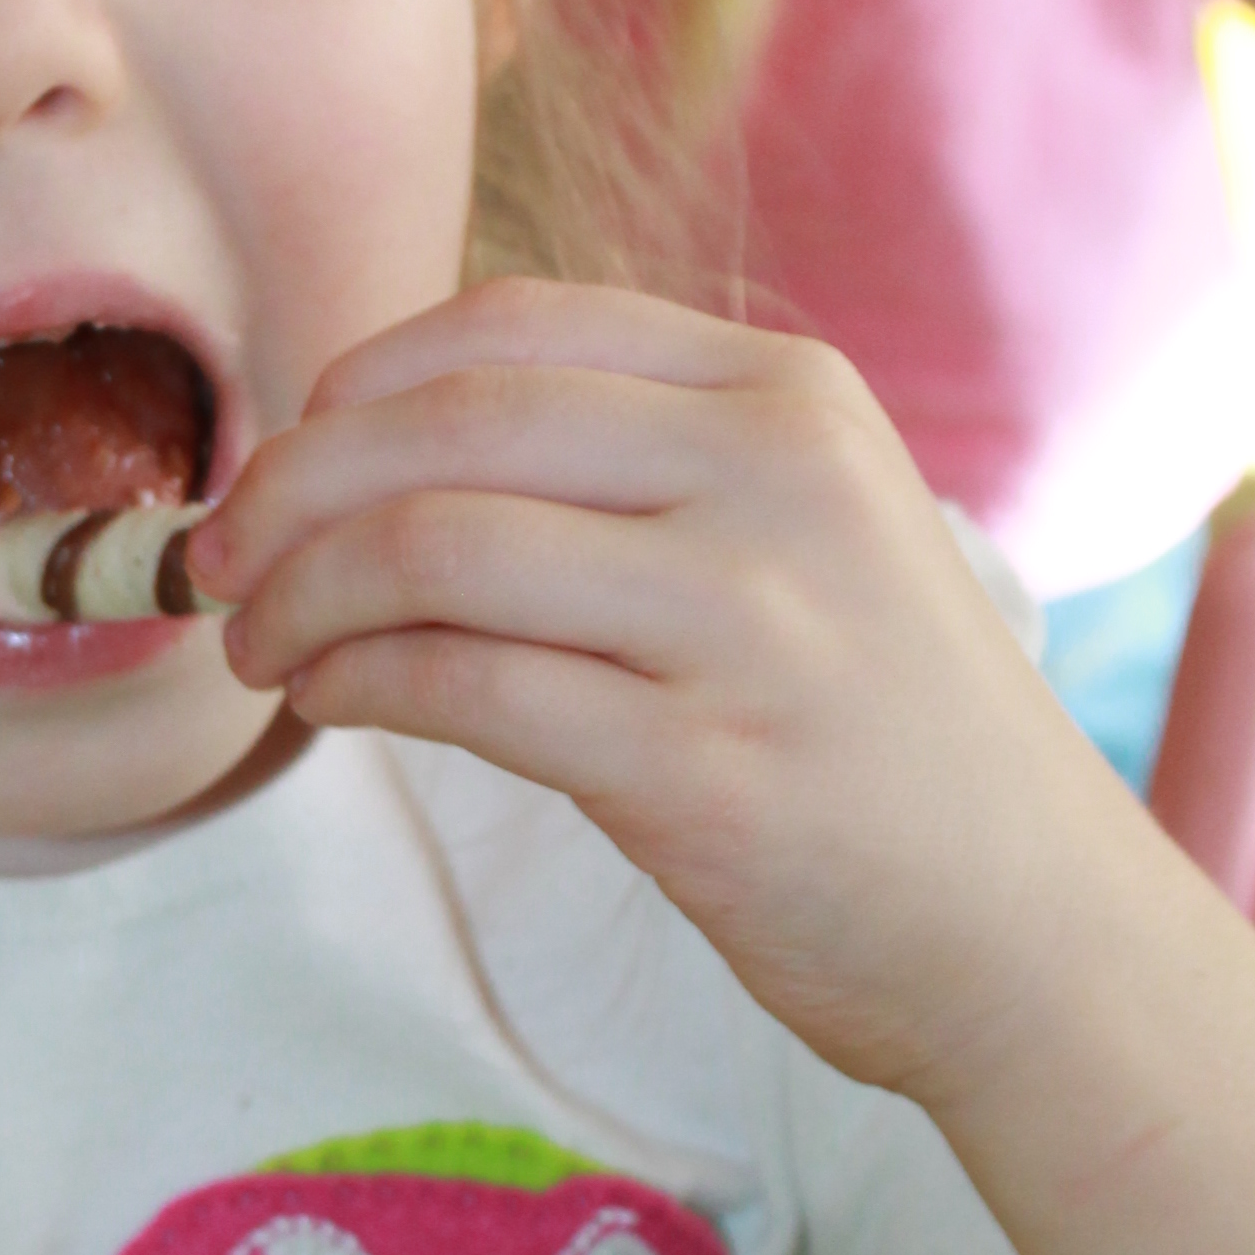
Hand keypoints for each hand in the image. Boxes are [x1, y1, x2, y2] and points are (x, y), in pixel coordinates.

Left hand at [195, 281, 1124, 1106]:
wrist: (1035, 927)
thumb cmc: (882, 740)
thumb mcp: (803, 535)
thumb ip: (635, 469)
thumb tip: (374, 454)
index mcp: (787, 395)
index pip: (512, 327)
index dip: (358, 382)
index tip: (286, 452)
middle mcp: (772, 478)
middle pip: (447, 423)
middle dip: (289, 486)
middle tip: (219, 559)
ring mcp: (743, 619)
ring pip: (432, 546)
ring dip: (300, 593)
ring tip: (259, 645)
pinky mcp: (700, 767)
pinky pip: (458, 685)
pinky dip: (355, 682)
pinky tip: (331, 702)